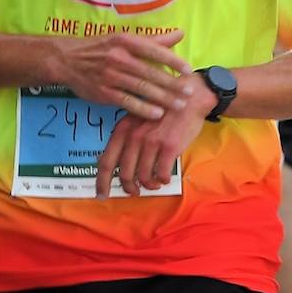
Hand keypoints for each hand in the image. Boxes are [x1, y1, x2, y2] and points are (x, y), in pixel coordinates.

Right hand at [51, 30, 194, 119]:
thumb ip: (154, 40)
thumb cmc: (101, 48)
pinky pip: (127, 101)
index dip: (173, 61)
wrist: (67, 60)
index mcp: (126, 41)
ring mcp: (110, 76)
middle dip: (172, 84)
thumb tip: (180, 34)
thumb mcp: (124, 38)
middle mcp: (119, 57)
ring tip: (179, 105)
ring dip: (162, 98)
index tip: (188, 71)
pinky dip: (143, 108)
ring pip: (141, 88)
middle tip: (189, 92)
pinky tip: (157, 114)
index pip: (154, 51)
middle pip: (150, 72)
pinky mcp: (103, 92)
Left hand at [95, 76, 210, 197]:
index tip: (102, 195)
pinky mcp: (169, 147)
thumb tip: (117, 160)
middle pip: (124, 173)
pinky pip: (161, 174)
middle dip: (129, 187)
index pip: (106, 162)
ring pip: (143, 177)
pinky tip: (165, 177)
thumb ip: (127, 136)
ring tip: (154, 184)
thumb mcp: (138, 117)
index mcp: (123, 130)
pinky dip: (162, 180)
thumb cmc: (163, 108)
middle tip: (135, 192)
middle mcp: (134, 137)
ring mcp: (151, 142)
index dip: (102, 182)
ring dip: (148, 185)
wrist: (189, 97)